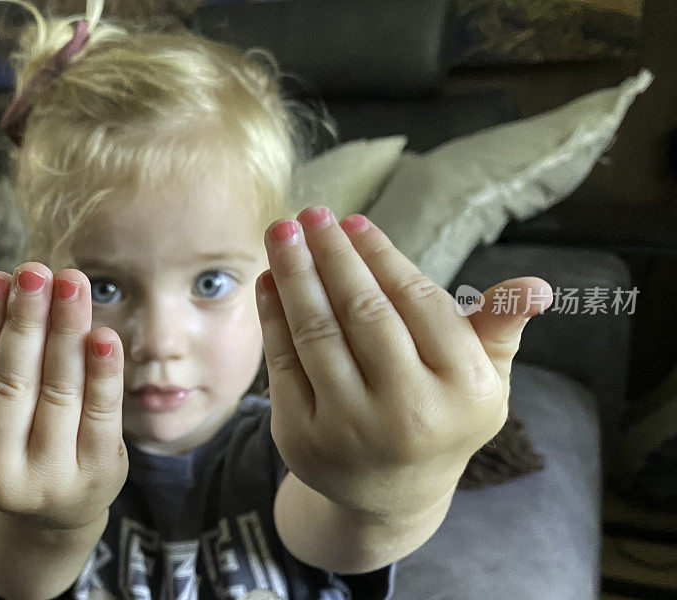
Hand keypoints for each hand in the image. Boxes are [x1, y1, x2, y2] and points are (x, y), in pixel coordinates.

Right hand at [0, 263, 127, 529]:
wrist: (61, 509)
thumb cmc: (17, 441)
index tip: (0, 278)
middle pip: (13, 383)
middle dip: (27, 321)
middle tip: (38, 271)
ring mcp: (48, 479)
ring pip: (58, 393)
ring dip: (66, 333)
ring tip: (73, 285)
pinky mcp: (96, 475)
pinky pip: (100, 415)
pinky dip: (104, 374)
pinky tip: (106, 335)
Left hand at [255, 207, 551, 516]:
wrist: (392, 495)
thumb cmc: (442, 418)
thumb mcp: (483, 380)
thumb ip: (498, 329)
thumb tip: (536, 286)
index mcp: (464, 390)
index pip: (416, 303)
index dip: (381, 256)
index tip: (354, 222)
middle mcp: (408, 412)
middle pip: (362, 313)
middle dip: (332, 255)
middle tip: (311, 214)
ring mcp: (349, 429)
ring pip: (317, 332)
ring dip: (295, 274)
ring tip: (282, 233)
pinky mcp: (302, 438)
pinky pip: (284, 362)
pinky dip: (273, 316)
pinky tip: (269, 281)